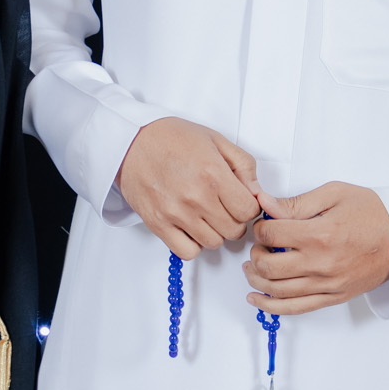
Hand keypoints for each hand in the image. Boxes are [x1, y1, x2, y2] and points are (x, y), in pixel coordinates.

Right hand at [118, 117, 258, 258]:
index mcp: (213, 174)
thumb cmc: (171, 137)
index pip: (249, 210)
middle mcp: (196, 197)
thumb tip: (257, 192)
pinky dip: (193, 244)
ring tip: (205, 215)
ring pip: (213, 243)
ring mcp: (176, 213)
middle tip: (223, 207)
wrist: (131, 141)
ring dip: (214, 232)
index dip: (248, 207)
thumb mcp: (215, 140)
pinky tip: (190, 228)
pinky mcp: (158, 224)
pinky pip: (187, 252)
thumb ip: (243, 166)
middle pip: (234, 230)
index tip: (240, 201)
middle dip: (234, 220)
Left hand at [243, 183, 388, 313]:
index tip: (264, 224)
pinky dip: (270, 306)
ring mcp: (327, 284)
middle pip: (268, 265)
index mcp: (320, 234)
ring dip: (257, 278)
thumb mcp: (335, 194)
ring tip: (253, 267)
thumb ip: (296, 202)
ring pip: (277, 289)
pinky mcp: (333, 297)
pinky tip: (256, 298)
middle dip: (255, 253)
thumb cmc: (374, 212)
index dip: (260, 227)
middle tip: (260, 244)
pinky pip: (295, 308)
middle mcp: (321, 263)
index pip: (271, 234)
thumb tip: (264, 203)